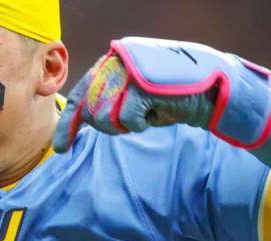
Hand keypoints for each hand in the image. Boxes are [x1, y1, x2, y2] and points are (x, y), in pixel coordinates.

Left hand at [52, 53, 214, 152]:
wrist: (208, 90)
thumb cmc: (167, 97)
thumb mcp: (131, 98)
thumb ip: (107, 103)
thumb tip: (78, 123)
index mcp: (109, 63)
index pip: (78, 95)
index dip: (68, 124)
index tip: (62, 148)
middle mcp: (114, 63)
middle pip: (88, 109)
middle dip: (105, 126)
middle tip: (129, 123)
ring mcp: (127, 72)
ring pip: (103, 116)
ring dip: (123, 125)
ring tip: (146, 112)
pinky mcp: (141, 85)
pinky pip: (125, 119)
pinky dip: (139, 124)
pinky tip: (155, 113)